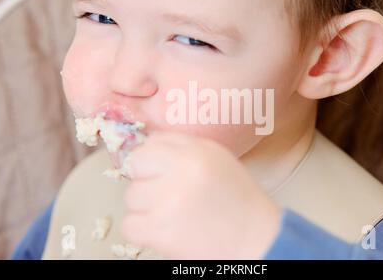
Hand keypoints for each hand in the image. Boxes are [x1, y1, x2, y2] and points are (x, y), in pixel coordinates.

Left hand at [121, 131, 281, 258]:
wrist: (252, 236)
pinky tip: (166, 228)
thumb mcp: (215, 156)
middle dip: (148, 181)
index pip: (148, 146)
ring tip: (173, 212)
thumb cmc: (234, 196)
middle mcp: (181, 172)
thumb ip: (182, 145)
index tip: (159, 171)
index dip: (150, 160)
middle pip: (135, 169)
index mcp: (196, 152)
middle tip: (169, 193)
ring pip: (130, 198)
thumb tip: (146, 145)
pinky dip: (143, 230)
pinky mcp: (160, 232)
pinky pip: (129, 225)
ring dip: (146, 207)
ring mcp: (168, 203)